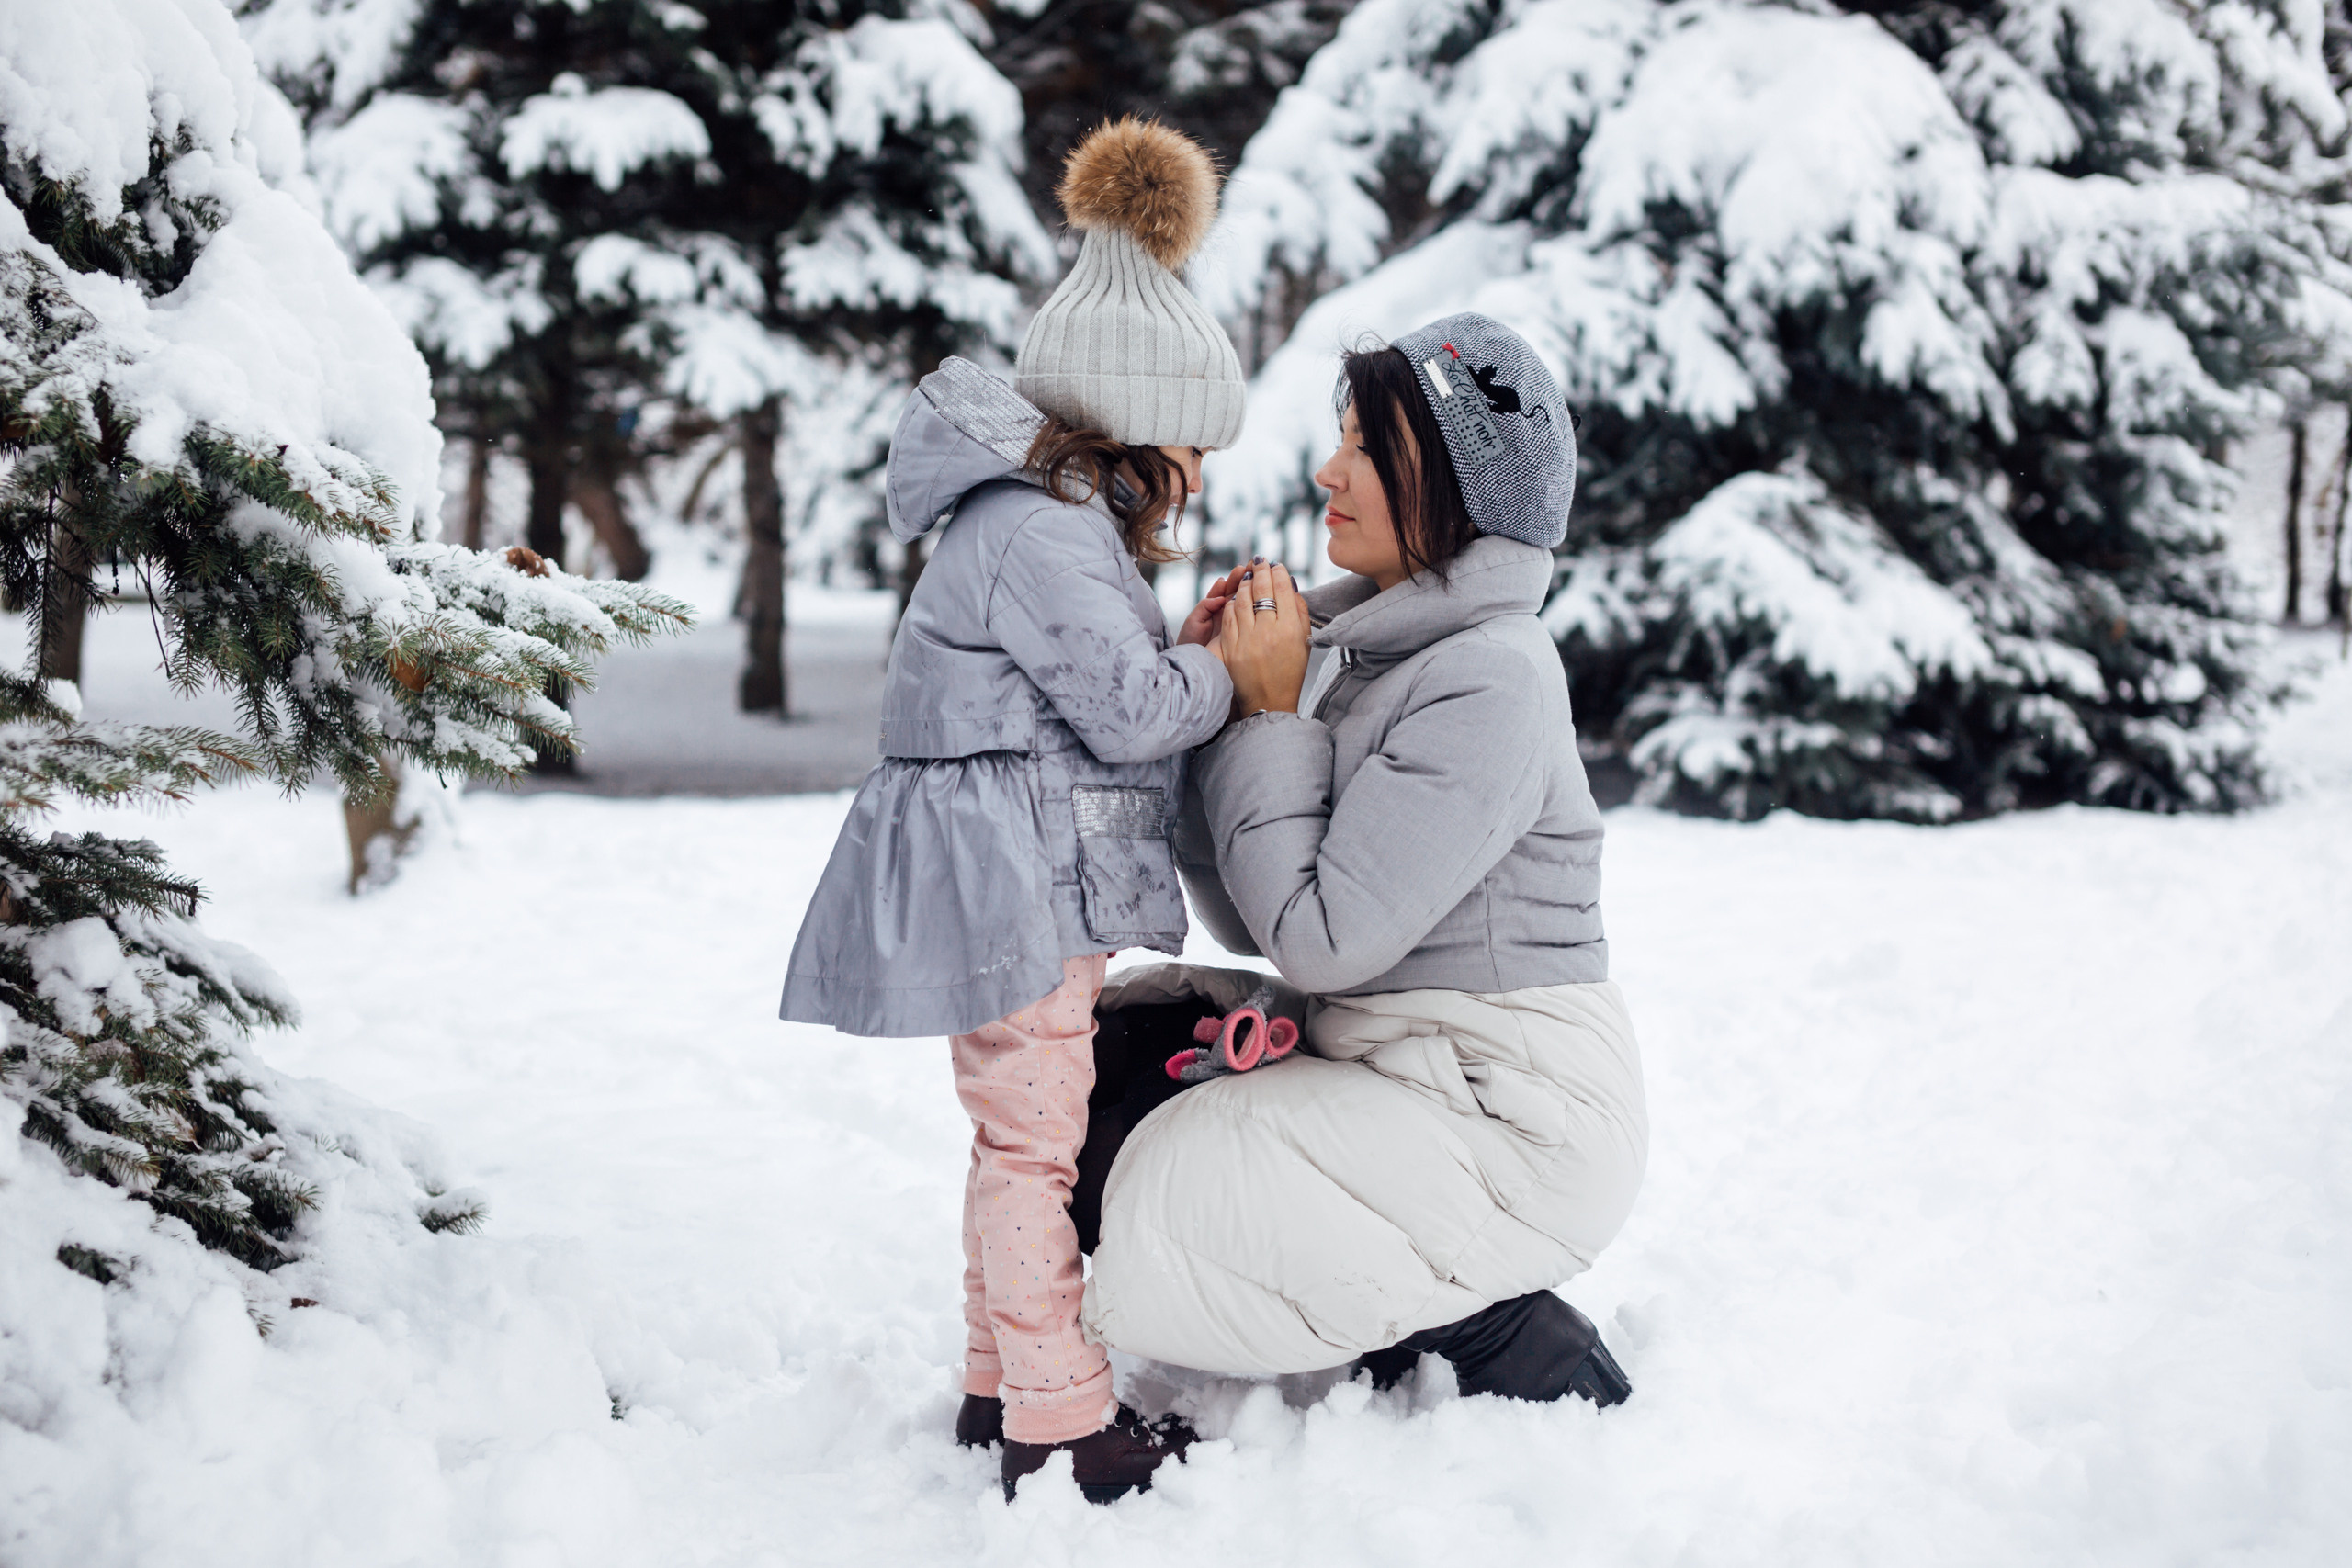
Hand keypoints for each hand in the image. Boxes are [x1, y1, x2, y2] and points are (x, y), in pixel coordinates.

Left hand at [1177, 562, 1247, 647]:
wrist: (1195, 665)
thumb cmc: (1190, 642)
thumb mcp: (1194, 621)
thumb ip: (1205, 606)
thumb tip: (1220, 596)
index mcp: (1215, 608)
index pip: (1225, 591)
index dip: (1233, 580)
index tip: (1241, 568)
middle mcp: (1226, 614)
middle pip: (1237, 594)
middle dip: (1245, 580)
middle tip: (1253, 569)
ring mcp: (1234, 623)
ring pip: (1243, 604)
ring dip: (1249, 590)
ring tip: (1255, 577)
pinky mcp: (1240, 634)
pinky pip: (1246, 620)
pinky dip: (1251, 609)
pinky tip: (1255, 598)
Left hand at [1218, 559, 1309, 717]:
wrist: (1269, 702)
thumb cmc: (1290, 671)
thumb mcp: (1303, 641)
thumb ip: (1299, 611)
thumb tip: (1289, 584)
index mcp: (1290, 630)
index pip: (1282, 589)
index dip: (1278, 572)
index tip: (1275, 565)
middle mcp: (1269, 632)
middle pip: (1262, 590)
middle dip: (1260, 571)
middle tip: (1259, 562)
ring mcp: (1247, 640)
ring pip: (1242, 600)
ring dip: (1244, 583)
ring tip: (1247, 576)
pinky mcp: (1231, 648)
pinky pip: (1229, 616)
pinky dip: (1231, 603)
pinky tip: (1235, 598)